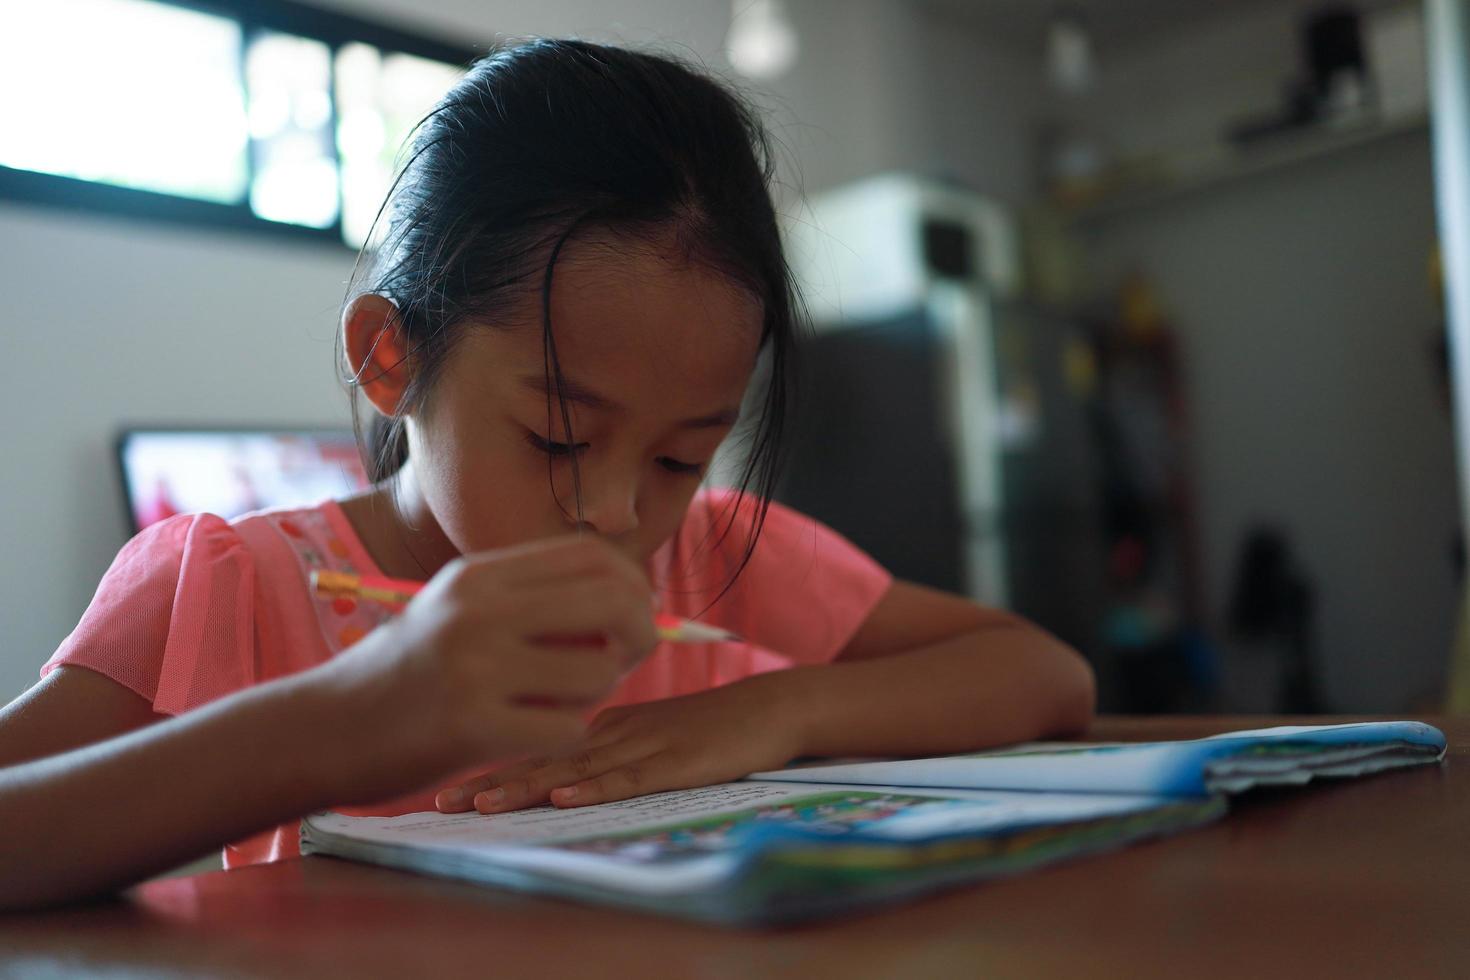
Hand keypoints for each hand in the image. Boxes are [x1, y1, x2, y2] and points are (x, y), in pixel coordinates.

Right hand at [309, 536, 657, 804]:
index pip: (591, 556)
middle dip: (641, 633)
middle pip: (612, 602)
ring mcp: (475, 666)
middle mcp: (479, 610)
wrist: (322, 728)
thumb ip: (530, 600)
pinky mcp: (472, 725)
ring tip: (559, 702)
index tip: (636, 613)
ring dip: (596, 694)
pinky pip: (569, 729)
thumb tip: (631, 607)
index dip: (632, 584)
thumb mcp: (457, 611)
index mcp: (479, 576)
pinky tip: (531, 734)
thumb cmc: (405, 673)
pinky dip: (566, 735)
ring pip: (599, 671)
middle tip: (628, 659)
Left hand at [434, 673, 806, 812]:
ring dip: (526, 787)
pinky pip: (631, 778)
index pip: (536, 744)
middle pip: (542, 757)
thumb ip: (608, 746)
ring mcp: (645, 745)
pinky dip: (596, 788)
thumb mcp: (651, 730)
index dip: (489, 764)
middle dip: (489, 781)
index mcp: (604, 723)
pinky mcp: (678, 762)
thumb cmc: (711, 724)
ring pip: (575, 769)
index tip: (442, 784)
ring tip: (482, 804)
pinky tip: (566, 797)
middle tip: (440, 802)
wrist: (771, 708)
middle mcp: (614, 731)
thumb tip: (561, 774)